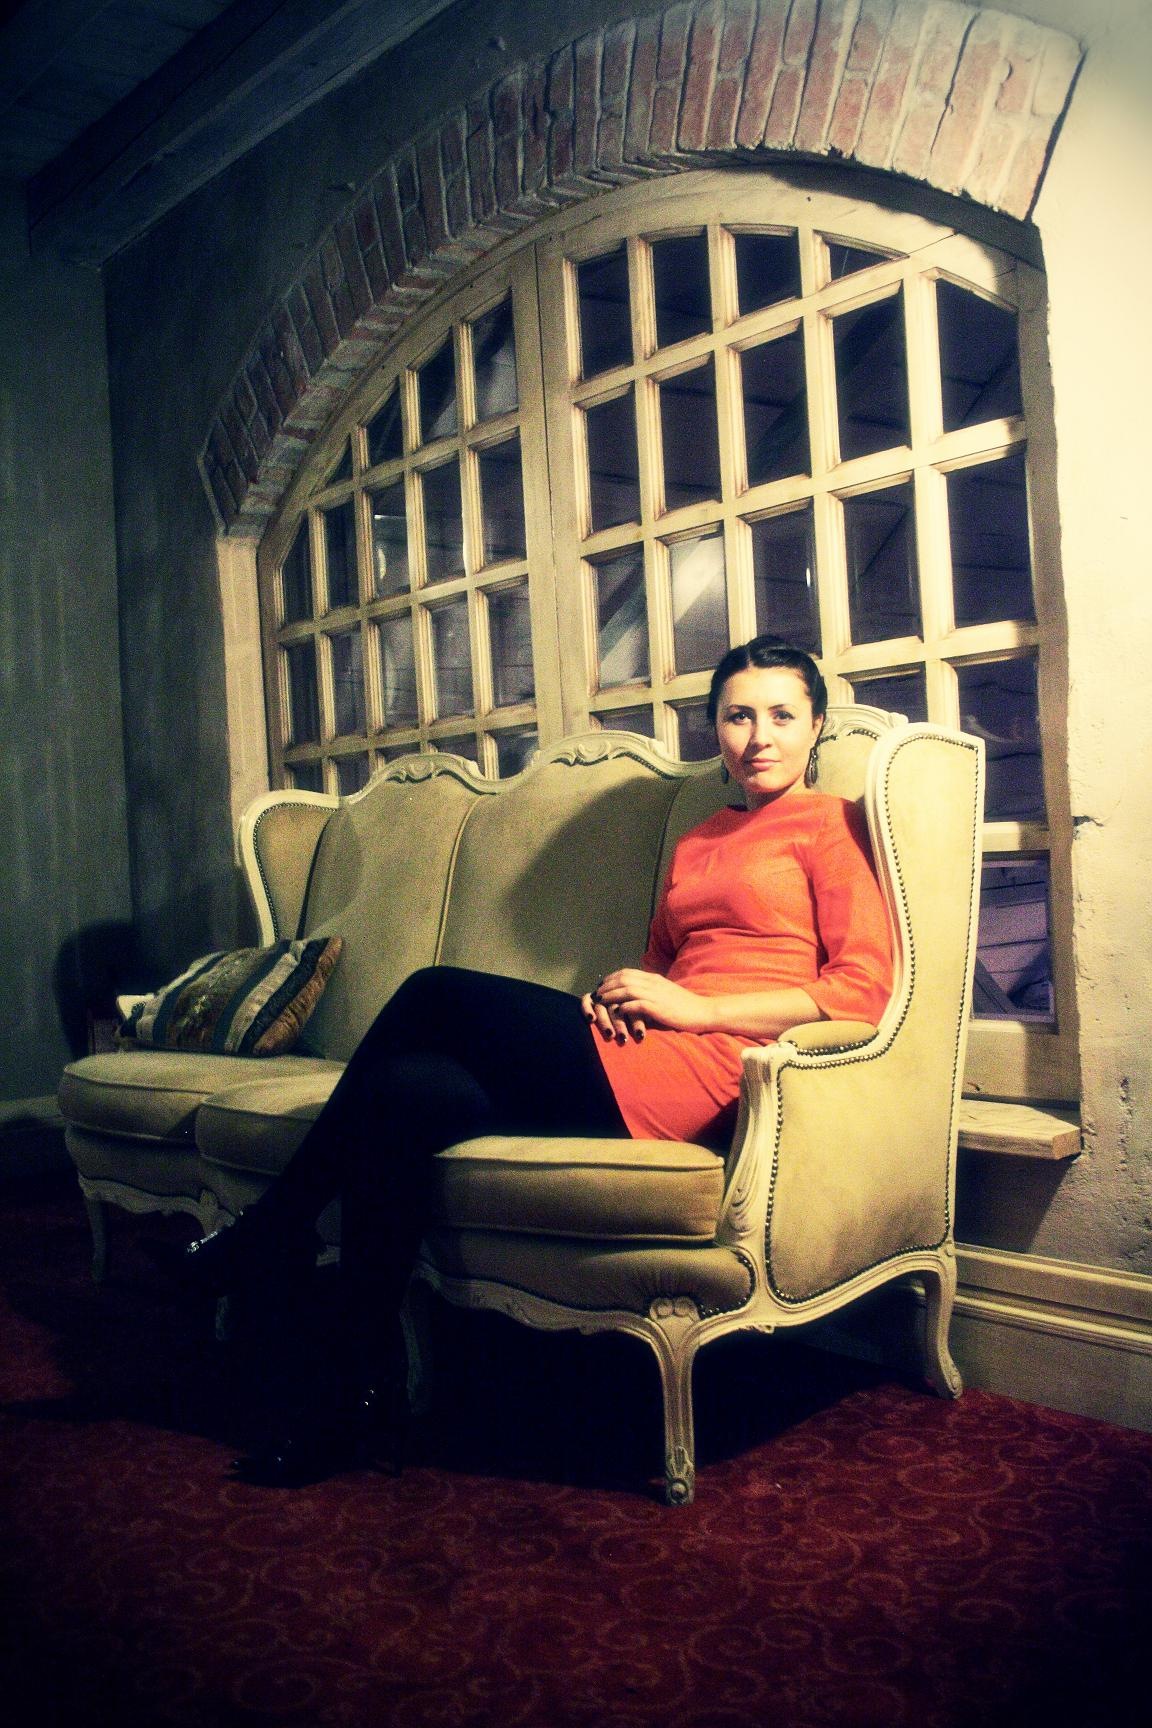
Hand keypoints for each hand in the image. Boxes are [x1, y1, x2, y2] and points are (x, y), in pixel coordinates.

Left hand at [584, 969, 711, 1036]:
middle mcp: (653, 983)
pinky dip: (625, 1007)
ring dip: (611, 995)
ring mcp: (656, 994)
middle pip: (624, 979)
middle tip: (597, 993)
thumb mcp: (666, 993)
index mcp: (654, 978)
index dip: (612, 978)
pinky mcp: (659, 1008)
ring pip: (627, 990)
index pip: (628, 972)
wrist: (703, 1011)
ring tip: (601, 1001)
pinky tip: (617, 1011)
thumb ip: (651, 991)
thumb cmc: (685, 1005)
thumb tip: (636, 993)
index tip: (602, 985)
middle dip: (607, 985)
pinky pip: (637, 1004)